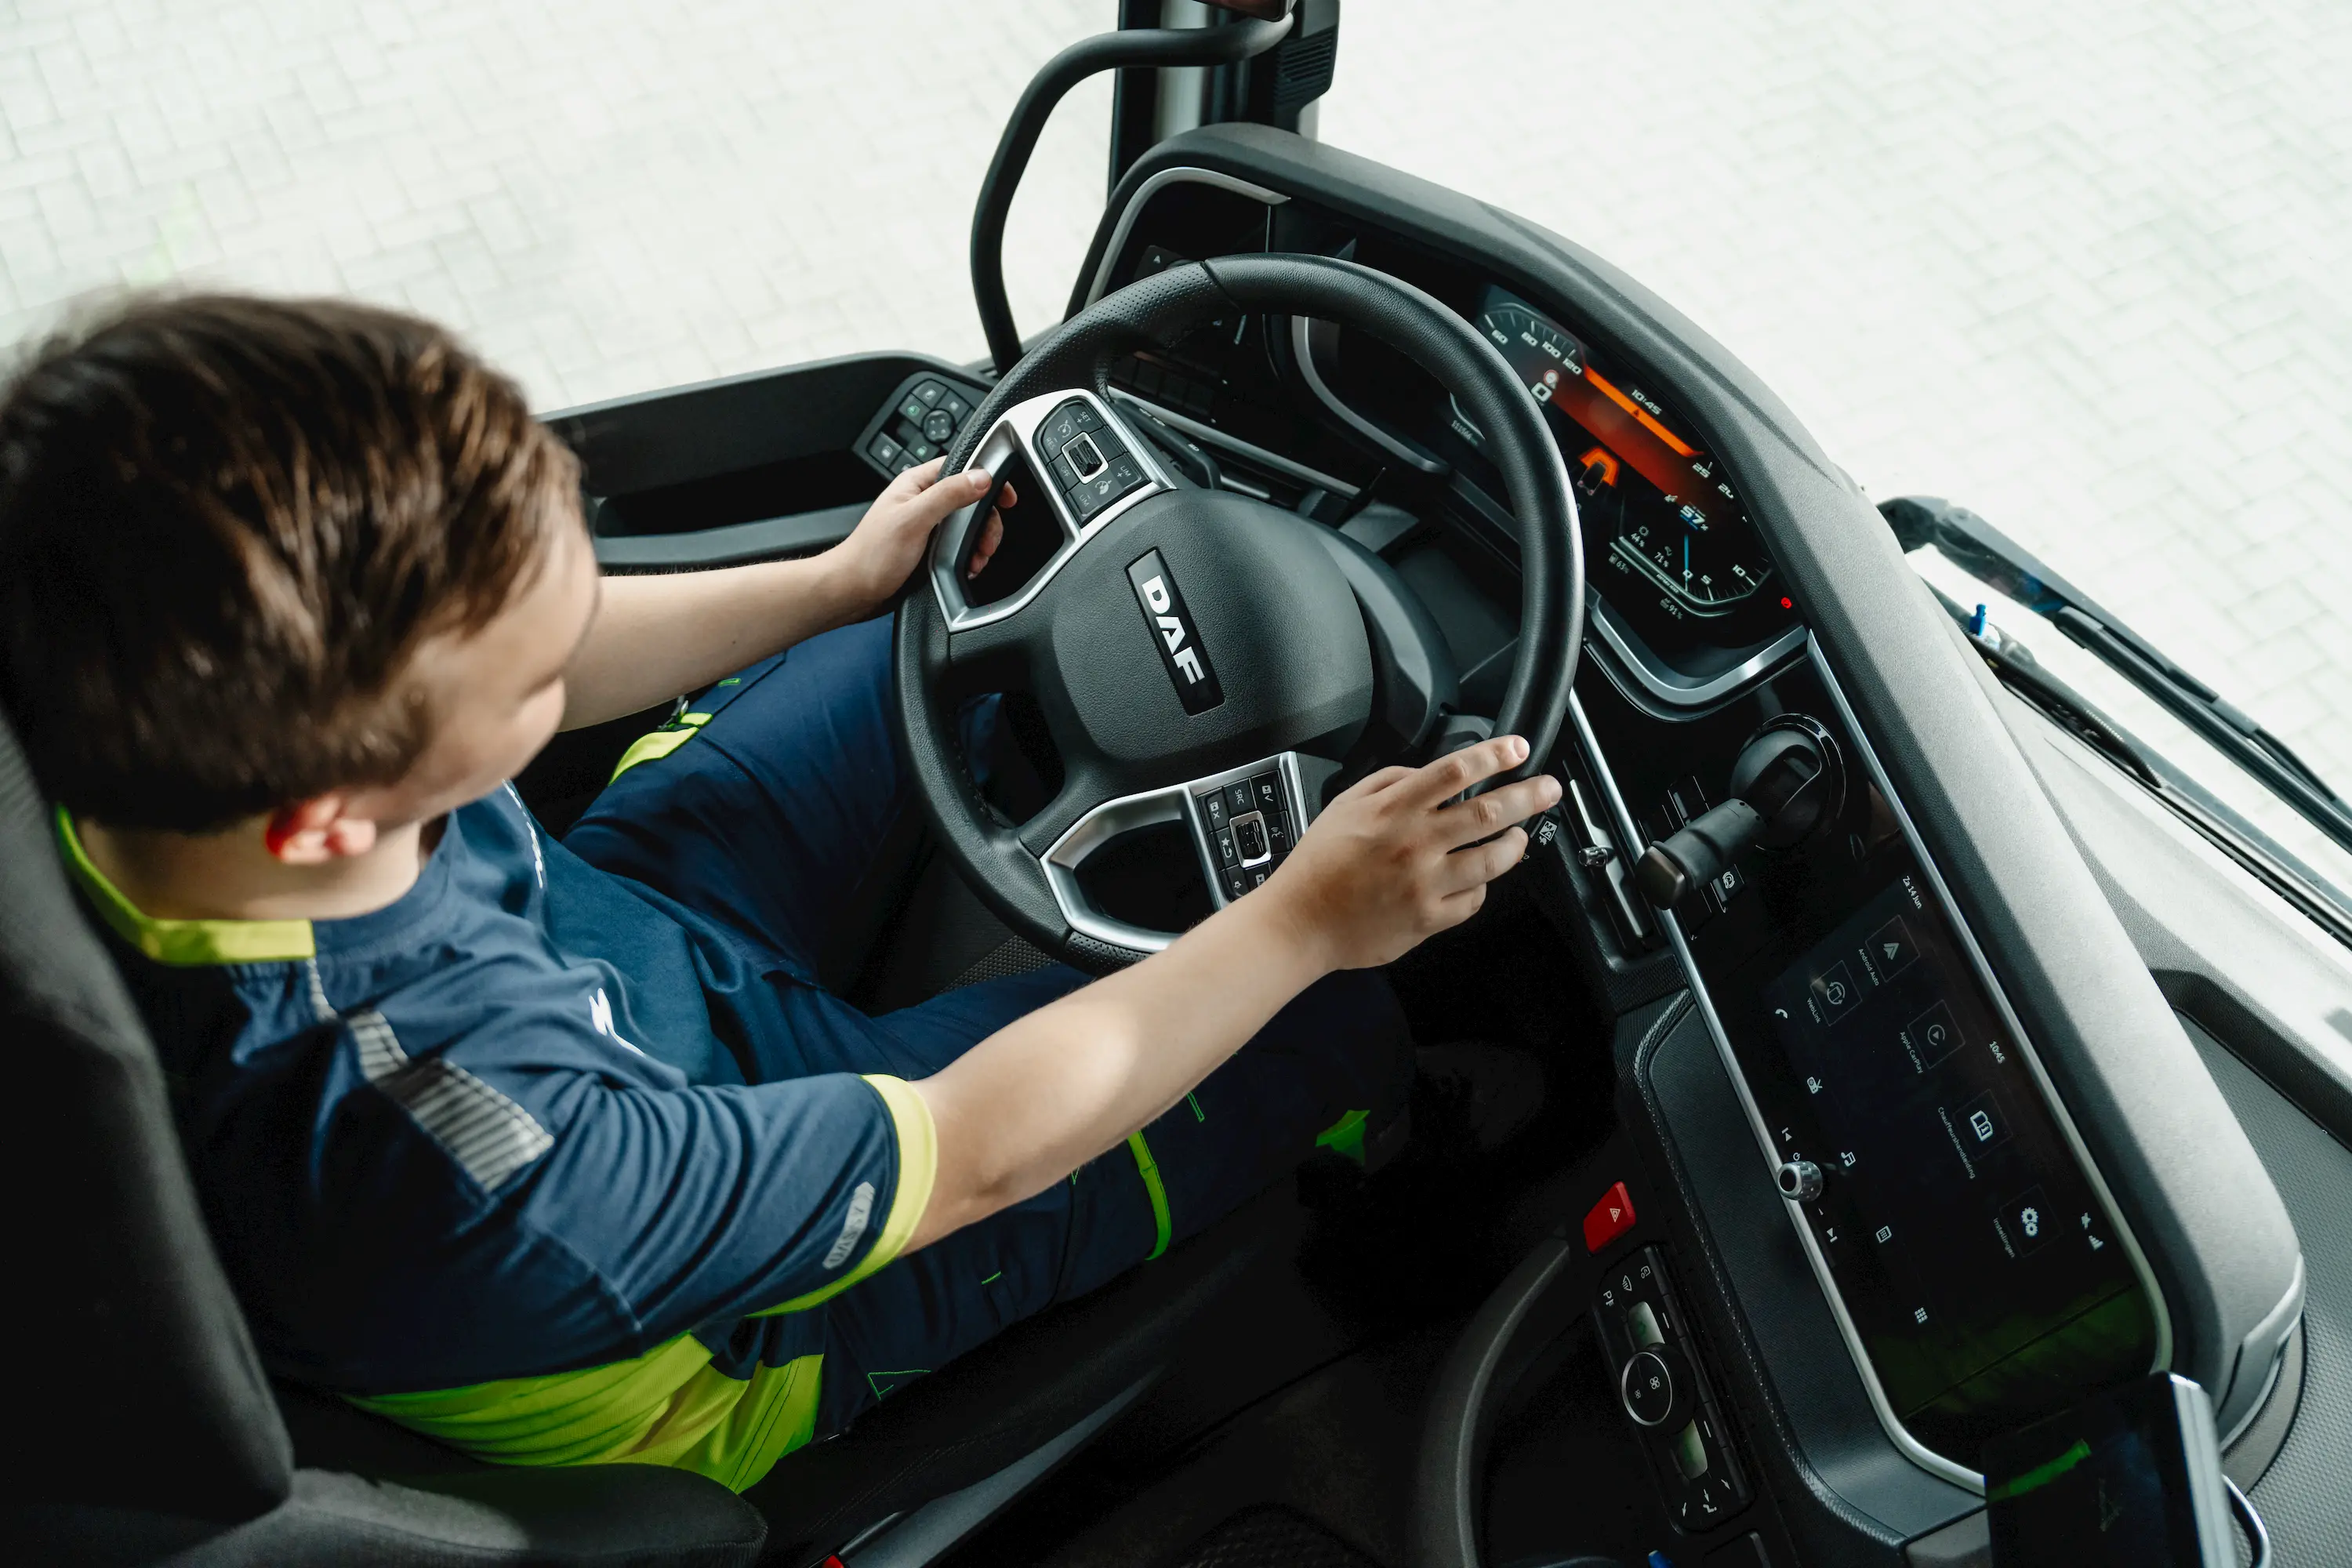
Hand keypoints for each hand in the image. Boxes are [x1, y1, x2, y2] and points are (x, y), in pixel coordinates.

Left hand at [826, 458, 1016, 615]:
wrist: (853, 592)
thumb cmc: (871, 556)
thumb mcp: (913, 519)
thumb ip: (948, 495)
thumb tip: (981, 477)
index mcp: (916, 484)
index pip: (962, 468)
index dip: (987, 479)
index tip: (1005, 497)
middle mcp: (923, 502)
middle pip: (972, 501)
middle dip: (985, 524)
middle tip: (985, 543)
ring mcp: (927, 526)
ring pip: (969, 527)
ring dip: (978, 545)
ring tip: (974, 561)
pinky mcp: (929, 549)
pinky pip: (960, 547)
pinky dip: (968, 558)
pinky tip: (965, 568)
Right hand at [1263, 736, 1563, 971]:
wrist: (1299, 922)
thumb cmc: (1318, 866)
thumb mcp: (1345, 805)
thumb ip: (1389, 783)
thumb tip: (1427, 775)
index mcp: (1393, 810)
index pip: (1455, 771)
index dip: (1494, 755)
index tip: (1517, 749)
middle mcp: (1414, 844)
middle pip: (1487, 811)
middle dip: (1527, 795)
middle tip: (1548, 788)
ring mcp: (1425, 883)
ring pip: (1492, 859)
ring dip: (1515, 844)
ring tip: (1520, 836)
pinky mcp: (1428, 919)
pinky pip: (1473, 899)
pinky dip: (1481, 886)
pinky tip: (1477, 879)